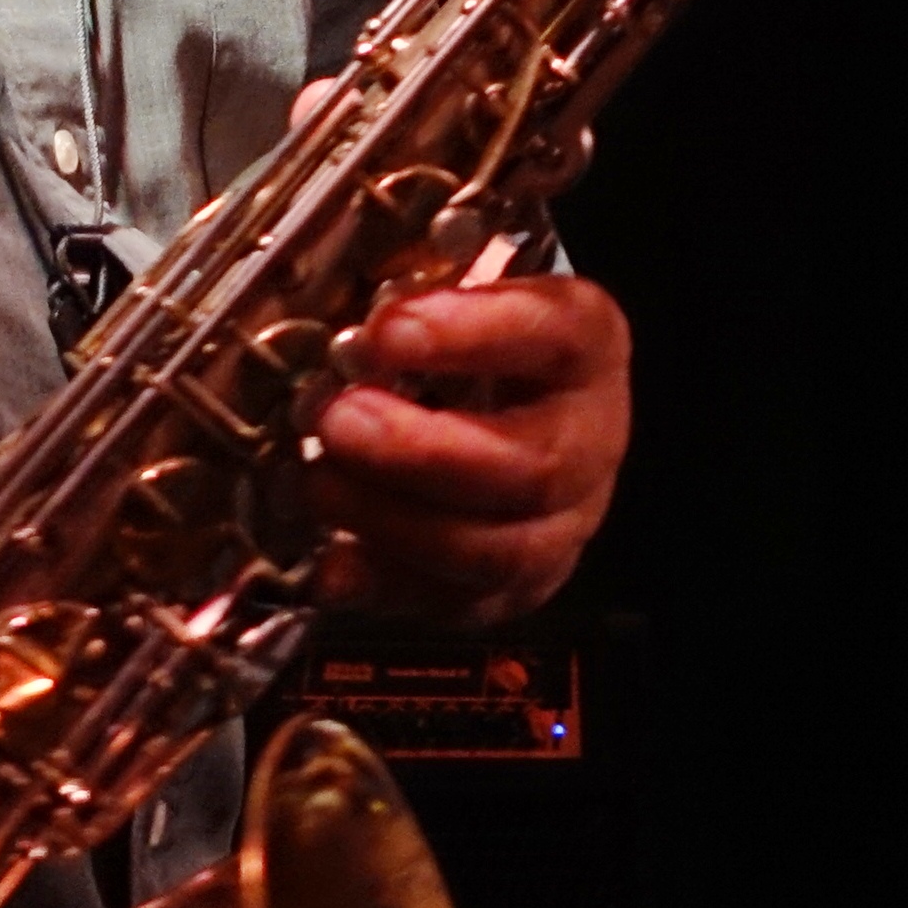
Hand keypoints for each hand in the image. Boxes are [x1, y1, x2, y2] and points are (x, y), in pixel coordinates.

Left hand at [310, 273, 630, 621]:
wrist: (516, 411)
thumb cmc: (472, 348)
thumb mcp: (458, 302)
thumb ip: (414, 310)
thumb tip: (340, 343)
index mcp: (587, 347)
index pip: (554, 333)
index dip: (470, 335)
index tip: (383, 331)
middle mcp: (590, 442)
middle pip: (534, 467)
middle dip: (422, 452)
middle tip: (338, 421)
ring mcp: (562, 525)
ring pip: (498, 551)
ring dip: (394, 524)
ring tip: (318, 485)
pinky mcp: (517, 588)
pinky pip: (458, 605)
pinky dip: (384, 587)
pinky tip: (328, 565)